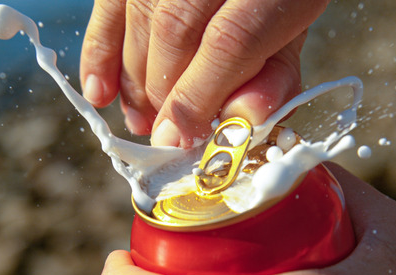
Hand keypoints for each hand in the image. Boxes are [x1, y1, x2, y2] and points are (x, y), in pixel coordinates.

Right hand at [80, 0, 328, 147]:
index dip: (199, 99)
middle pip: (175, 31)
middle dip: (164, 95)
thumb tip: (238, 122)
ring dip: (135, 83)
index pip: (228, 41)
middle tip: (164, 135)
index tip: (182, 140)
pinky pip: (110, 4)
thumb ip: (274, 76)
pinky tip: (100, 91)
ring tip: (142, 119)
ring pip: (141, 20)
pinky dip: (99, 51)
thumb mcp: (296, 31)